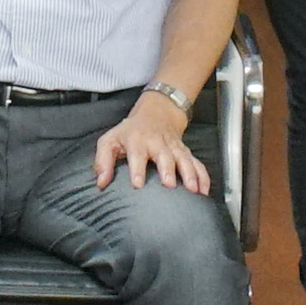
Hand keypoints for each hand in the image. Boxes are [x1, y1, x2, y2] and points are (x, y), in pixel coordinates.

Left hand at [95, 93, 210, 193]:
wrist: (156, 113)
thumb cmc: (130, 132)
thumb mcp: (110, 140)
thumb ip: (102, 161)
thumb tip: (101, 182)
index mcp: (137, 140)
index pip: (136, 154)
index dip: (137, 169)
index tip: (137, 184)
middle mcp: (157, 143)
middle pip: (164, 156)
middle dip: (167, 169)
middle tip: (169, 185)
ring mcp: (174, 147)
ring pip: (184, 159)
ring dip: (189, 174)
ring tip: (193, 189)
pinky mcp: (185, 152)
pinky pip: (197, 163)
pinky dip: (203, 176)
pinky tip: (204, 190)